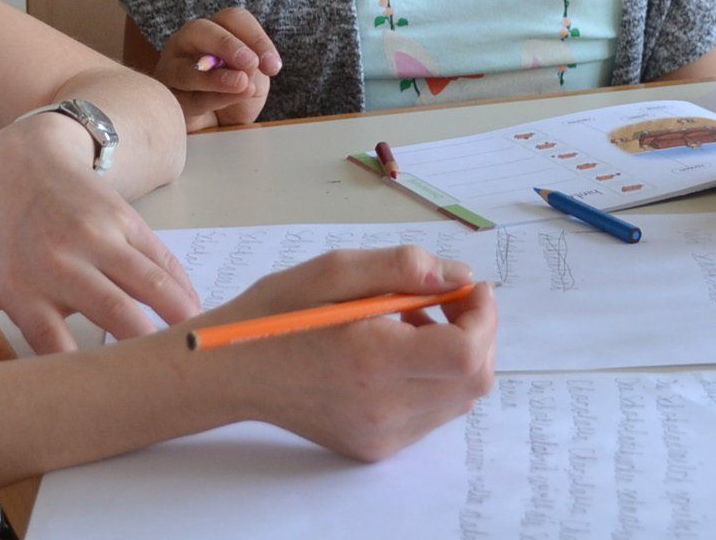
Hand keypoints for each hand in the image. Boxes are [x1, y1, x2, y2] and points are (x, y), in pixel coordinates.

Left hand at [0, 113, 200, 359]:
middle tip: (169, 378)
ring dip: (177, 314)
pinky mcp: (125, 219)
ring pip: (148, 281)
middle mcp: (63, 264)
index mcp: (25, 288)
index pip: (53, 341)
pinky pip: (161, 257)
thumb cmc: (1, 232)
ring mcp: (98, 238)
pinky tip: (195, 307)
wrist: (25, 163)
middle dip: (143, 346)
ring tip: (197, 344)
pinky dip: (182, 285)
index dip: (79, 373)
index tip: (104, 401)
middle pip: (113, 311)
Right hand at [155, 7, 280, 129]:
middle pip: (200, 30)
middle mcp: (187, 42)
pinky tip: (227, 102)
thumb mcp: (252, 77)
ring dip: (216, 76)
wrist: (218, 126)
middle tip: (251, 63)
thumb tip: (249, 67)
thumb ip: (252, 68)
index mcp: (214, 29)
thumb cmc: (233, 93)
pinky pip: (187, 98)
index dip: (255, 38)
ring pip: (186, 67)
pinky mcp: (168, 98)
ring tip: (241, 83)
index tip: (273, 67)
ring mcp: (171, 69)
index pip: (232, 19)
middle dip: (227, 45)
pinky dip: (211, 99)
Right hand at [205, 246, 496, 461]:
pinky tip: (399, 350)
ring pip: (459, 399)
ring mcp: (380, 436)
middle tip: (448, 297)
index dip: (483, 316)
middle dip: (478, 332)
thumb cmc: (278, 313)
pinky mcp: (375, 448)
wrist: (232, 372)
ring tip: (413, 320)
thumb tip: (458, 276)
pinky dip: (434, 378)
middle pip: (473, 381)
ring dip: (457, 354)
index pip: (466, 353)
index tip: (470, 286)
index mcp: (371, 361)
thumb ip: (402, 267)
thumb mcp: (334, 270)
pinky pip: (432, 413)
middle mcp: (382, 409)